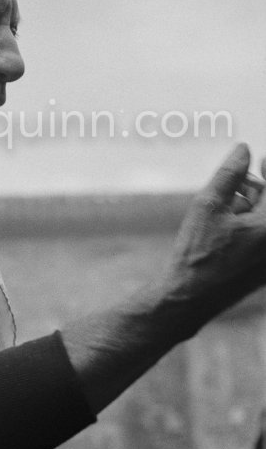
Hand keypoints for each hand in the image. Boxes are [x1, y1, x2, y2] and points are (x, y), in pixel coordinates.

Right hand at [159, 143, 265, 336]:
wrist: (189, 299)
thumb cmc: (197, 253)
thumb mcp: (208, 205)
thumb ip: (229, 174)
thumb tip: (244, 149)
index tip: (259, 160)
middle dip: (253, 192)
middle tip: (232, 187)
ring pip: (262, 223)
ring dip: (247, 210)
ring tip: (219, 213)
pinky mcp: (263, 271)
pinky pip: (259, 241)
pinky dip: (247, 229)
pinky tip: (221, 231)